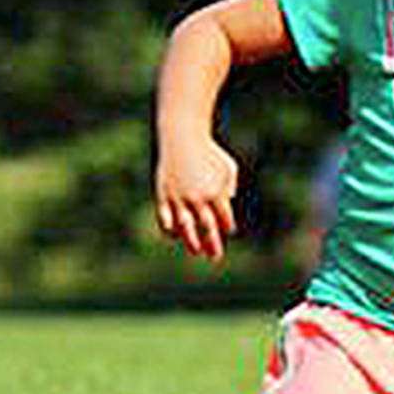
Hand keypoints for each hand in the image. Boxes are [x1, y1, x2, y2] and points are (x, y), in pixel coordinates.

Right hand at [155, 137, 239, 261]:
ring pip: (185, 228)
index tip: (227, 229)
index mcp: (216, 193)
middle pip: (207, 229)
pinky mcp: (163, 195)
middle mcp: (198, 199)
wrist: (182, 136)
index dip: (227, 227)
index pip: (225, 220)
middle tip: (215, 257)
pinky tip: (174, 235)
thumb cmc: (208, 151)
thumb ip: (229, 186)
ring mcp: (179, 198)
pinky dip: (169, 229)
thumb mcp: (227, 167)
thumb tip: (228, 201)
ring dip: (191, 243)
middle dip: (212, 245)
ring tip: (196, 252)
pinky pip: (165, 219)